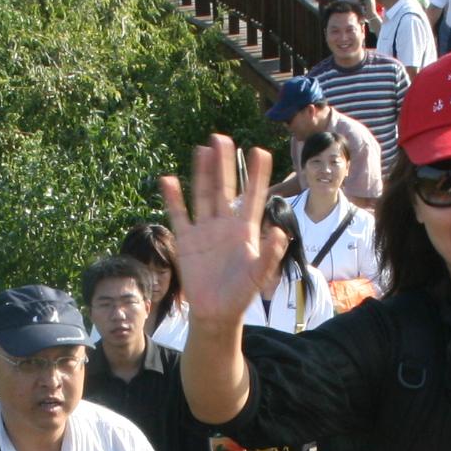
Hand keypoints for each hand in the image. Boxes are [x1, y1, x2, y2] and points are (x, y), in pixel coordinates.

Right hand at [159, 134, 273, 331]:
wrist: (216, 312)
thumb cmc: (241, 294)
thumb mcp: (259, 275)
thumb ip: (270, 254)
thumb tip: (281, 232)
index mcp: (245, 230)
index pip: (252, 196)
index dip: (256, 175)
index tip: (260, 152)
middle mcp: (224, 225)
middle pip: (224, 188)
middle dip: (224, 164)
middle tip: (223, 138)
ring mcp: (204, 230)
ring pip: (202, 195)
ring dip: (202, 173)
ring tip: (202, 149)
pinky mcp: (186, 240)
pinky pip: (179, 215)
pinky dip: (173, 198)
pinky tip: (168, 180)